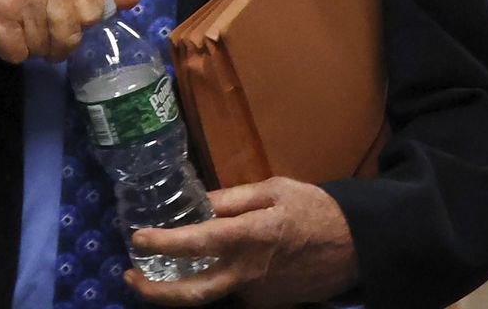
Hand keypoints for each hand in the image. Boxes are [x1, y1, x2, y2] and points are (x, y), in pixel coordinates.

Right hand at [0, 0, 139, 63]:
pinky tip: (2, 32)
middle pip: (71, 35)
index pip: (93, 11)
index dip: (79, 23)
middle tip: (40, 32)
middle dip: (57, 43)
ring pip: (45, 47)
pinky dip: (10, 51)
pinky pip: (18, 53)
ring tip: (19, 28)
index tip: (62, 18)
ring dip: (32, 47)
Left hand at [127, 178, 360, 306]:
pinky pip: (232, 294)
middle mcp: (247, 273)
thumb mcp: (275, 189)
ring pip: (210, 297)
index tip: (137, 238)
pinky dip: (214, 284)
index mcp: (249, 237)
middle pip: (192, 294)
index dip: (163, 243)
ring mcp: (256, 294)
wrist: (357, 246)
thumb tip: (198, 205)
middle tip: (130, 277)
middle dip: (154, 291)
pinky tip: (207, 270)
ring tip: (158, 273)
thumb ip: (233, 198)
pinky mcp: (266, 304)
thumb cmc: (315, 209)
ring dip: (180, 289)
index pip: (197, 243)